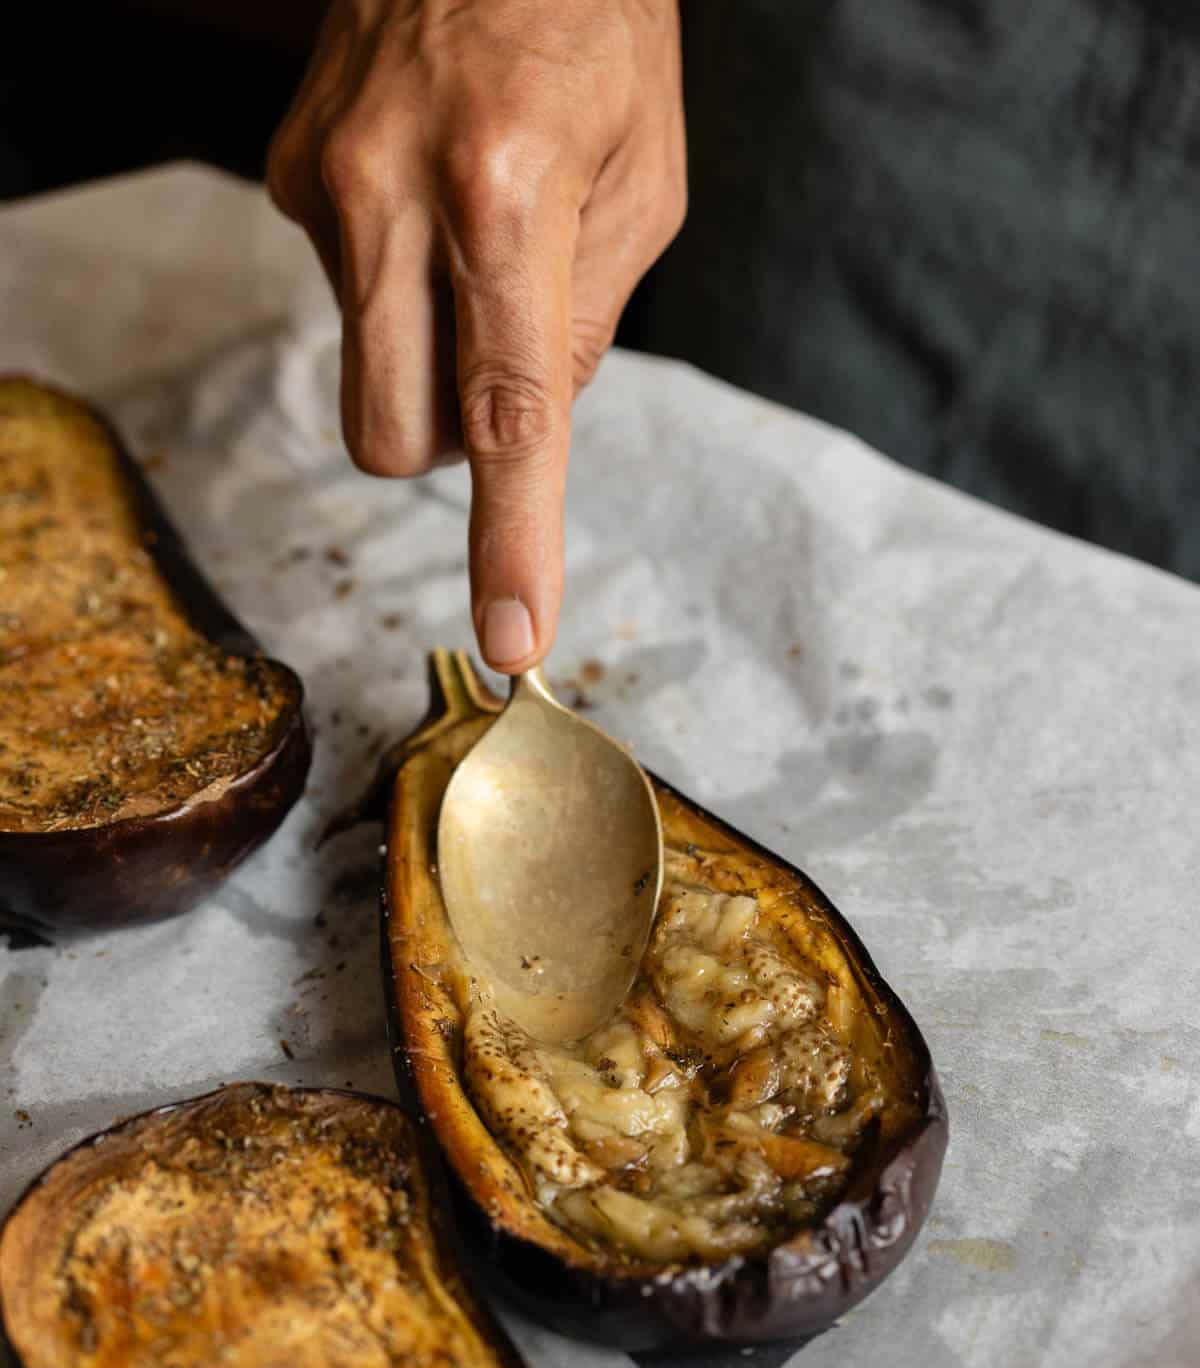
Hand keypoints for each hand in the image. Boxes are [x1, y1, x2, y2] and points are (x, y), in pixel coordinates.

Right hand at [267, 0, 685, 670]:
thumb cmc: (594, 25)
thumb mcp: (648, 178)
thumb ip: (593, 319)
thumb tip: (532, 421)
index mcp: (508, 199)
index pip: (509, 416)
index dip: (513, 541)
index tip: (511, 636)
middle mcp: (393, 195)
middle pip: (393, 434)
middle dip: (451, 444)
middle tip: (503, 365)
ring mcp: (324, 183)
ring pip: (371, 365)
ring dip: (431, 345)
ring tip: (478, 230)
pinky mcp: (286, 172)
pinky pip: (347, 291)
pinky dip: (400, 281)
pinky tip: (430, 196)